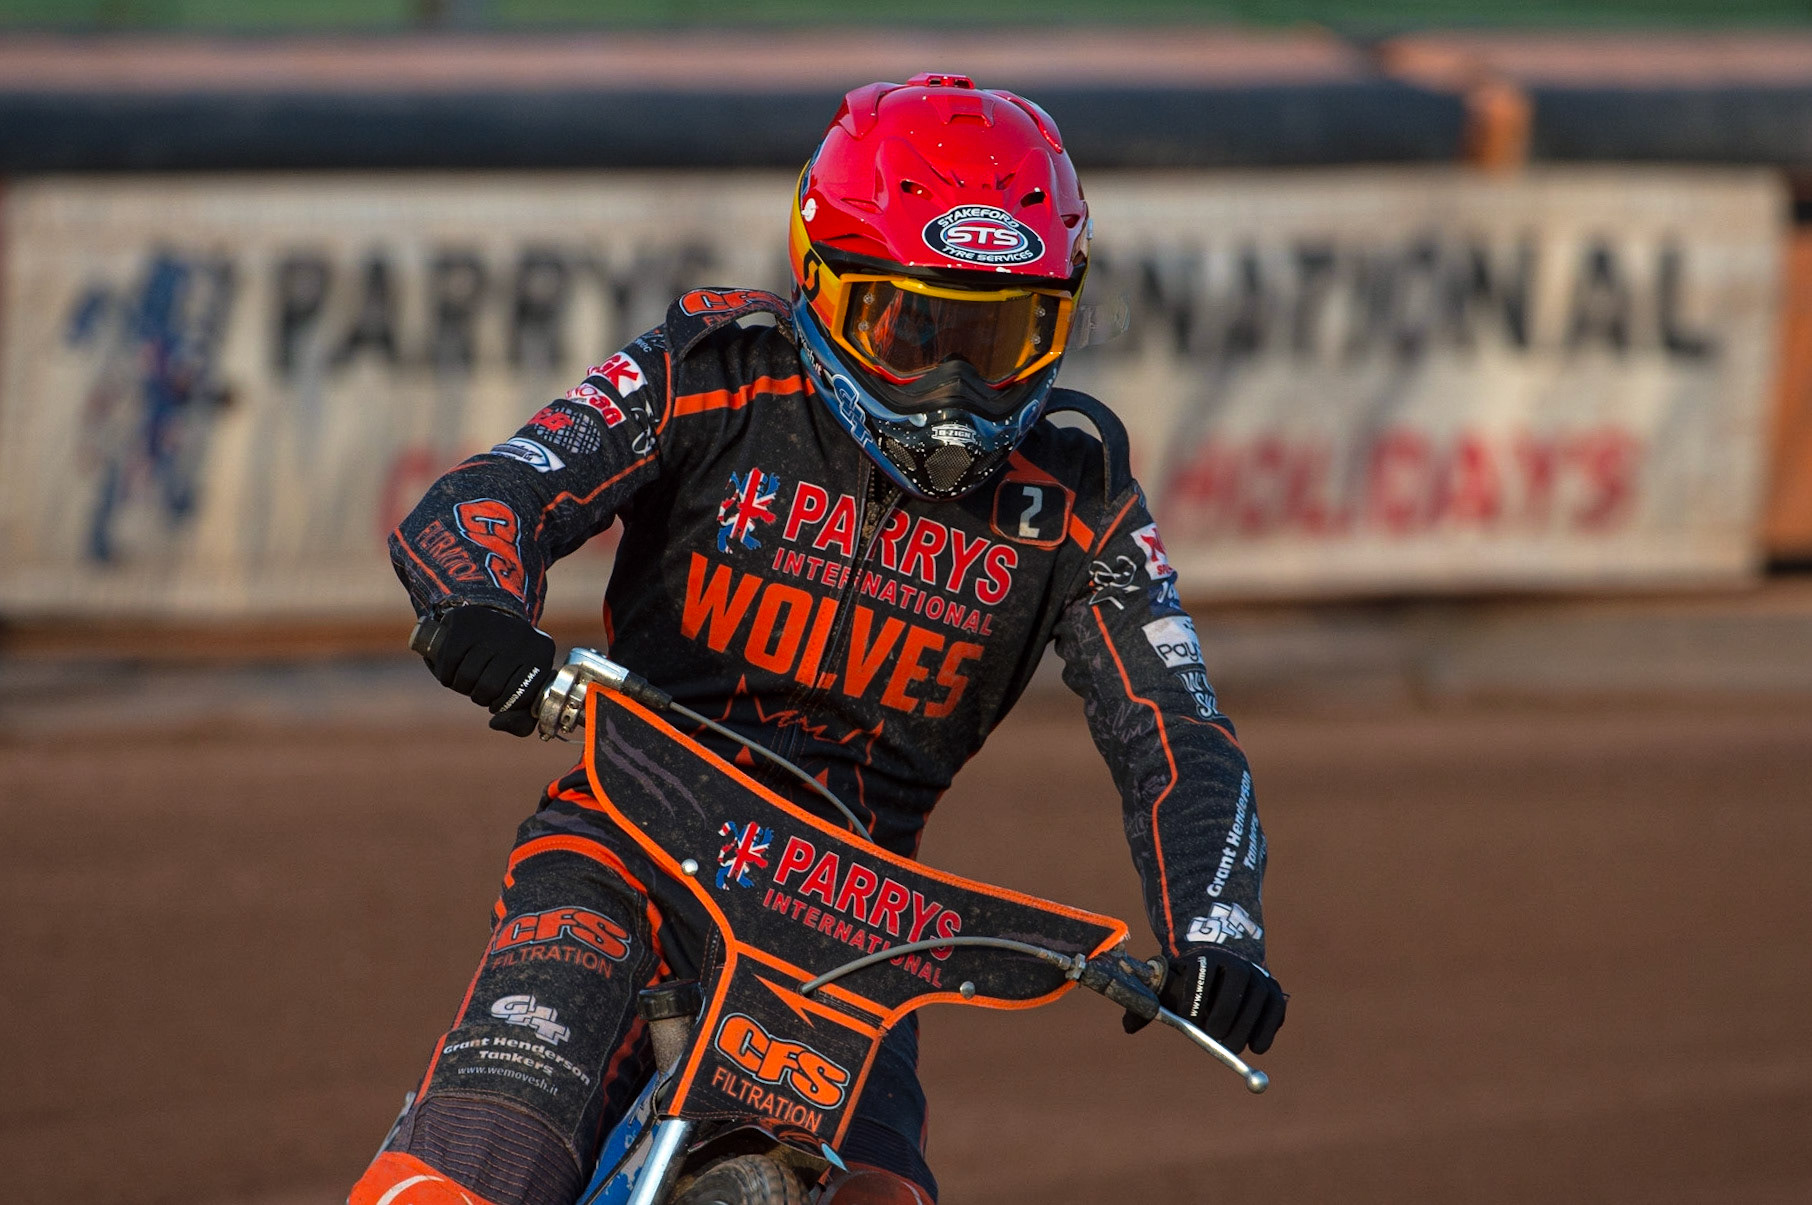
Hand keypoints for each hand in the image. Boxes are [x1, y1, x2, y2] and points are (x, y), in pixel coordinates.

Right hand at [420, 606, 555, 736]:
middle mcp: (521, 635)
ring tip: (466, 679)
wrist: (487, 620)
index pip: (521, 696)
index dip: (503, 705)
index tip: (497, 699)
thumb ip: (522, 721)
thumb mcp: (524, 690)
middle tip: (479, 688)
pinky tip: (451, 672)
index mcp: (541, 652)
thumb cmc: (507, 665)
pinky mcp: (464, 621)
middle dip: (480, 697)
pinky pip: (449, 661)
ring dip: (461, 686)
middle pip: (490, 687)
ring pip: (468, 675)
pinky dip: (446, 674)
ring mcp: (493, 625)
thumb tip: (496, 723)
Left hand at [1124, 948, 1286, 1054]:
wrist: (1223, 962)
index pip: (1202, 972)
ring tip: (1230, 1046)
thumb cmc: (1189, 980)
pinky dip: (1267, 1030)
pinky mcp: (1275, 992)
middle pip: (1235, 985)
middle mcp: (1236, 961)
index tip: (1189, 1019)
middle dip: (1225, 1011)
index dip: (1197, 995)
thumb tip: (1128, 1026)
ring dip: (1245, 1026)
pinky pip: (1275, 1010)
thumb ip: (1151, 1005)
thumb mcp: (1169, 985)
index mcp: (1205, 955)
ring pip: (1257, 999)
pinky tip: (1256, 1048)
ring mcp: (1258, 975)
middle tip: (1215, 1036)